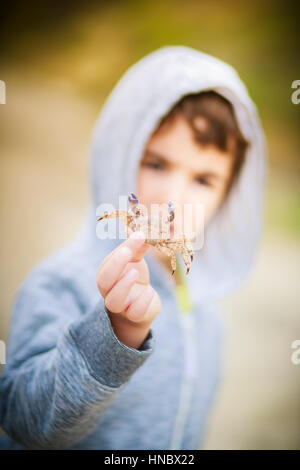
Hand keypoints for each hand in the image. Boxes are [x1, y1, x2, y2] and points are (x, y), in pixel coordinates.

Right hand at [96, 232, 160, 348]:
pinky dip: (141, 302)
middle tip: (127, 251)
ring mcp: (121, 305)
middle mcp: (110, 290)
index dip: (121, 250)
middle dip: (115, 266)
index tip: (139, 236)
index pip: (108, 263)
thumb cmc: (134, 278)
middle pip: (104, 281)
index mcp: (107, 274)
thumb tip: (146, 230)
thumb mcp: (136, 261)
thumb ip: (138, 247)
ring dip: (123, 286)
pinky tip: (150, 291)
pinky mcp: (135, 316)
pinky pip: (134, 312)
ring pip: (114, 301)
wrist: (141, 307)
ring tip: (135, 273)